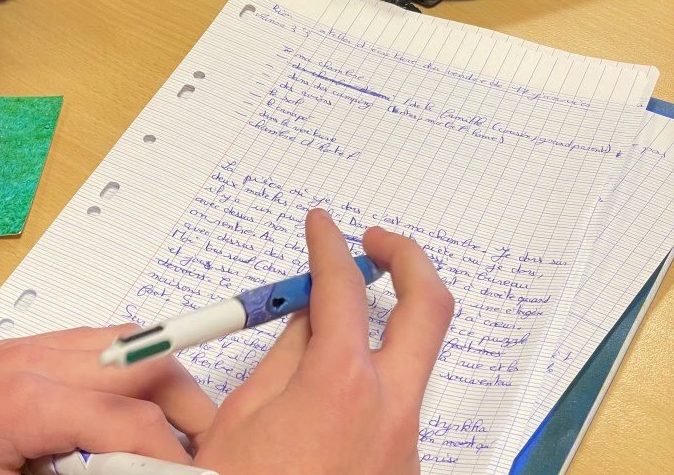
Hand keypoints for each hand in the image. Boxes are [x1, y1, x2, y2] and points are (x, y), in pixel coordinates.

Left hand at [0, 325, 215, 474]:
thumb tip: (134, 468)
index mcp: (25, 404)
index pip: (131, 420)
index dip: (174, 455)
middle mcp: (31, 359)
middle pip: (142, 359)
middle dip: (186, 401)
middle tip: (204, 446)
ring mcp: (24, 347)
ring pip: (123, 339)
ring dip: (159, 379)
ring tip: (173, 428)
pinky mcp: (16, 349)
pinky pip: (91, 343)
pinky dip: (123, 370)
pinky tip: (122, 412)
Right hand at [192, 209, 452, 474]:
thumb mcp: (242, 416)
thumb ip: (286, 352)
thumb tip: (312, 312)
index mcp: (342, 385)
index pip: (345, 287)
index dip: (330, 245)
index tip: (323, 224)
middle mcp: (392, 409)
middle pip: (431, 307)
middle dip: (407, 259)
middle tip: (375, 242)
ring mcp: (407, 444)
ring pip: (414, 361)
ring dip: (384, 330)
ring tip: (327, 335)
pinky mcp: (406, 470)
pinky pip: (396, 406)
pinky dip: (369, 384)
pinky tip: (324, 404)